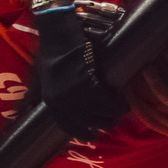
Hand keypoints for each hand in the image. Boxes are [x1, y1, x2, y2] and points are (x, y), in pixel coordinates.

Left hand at [32, 1, 127, 138]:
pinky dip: (117, 102)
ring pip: (101, 113)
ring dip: (115, 113)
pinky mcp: (87, 82)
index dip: (84, 133)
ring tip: (123, 108)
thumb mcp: (45, 78)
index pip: (69, 127)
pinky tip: (122, 100)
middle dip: (105, 123)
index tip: (94, 134)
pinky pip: (106, 100)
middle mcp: (62, 102)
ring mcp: (74, 93)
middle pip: (90, 122)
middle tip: (114, 117)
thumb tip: (47, 107)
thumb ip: (48, 95)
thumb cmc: (53, 52)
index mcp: (51, 102)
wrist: (58, 33)